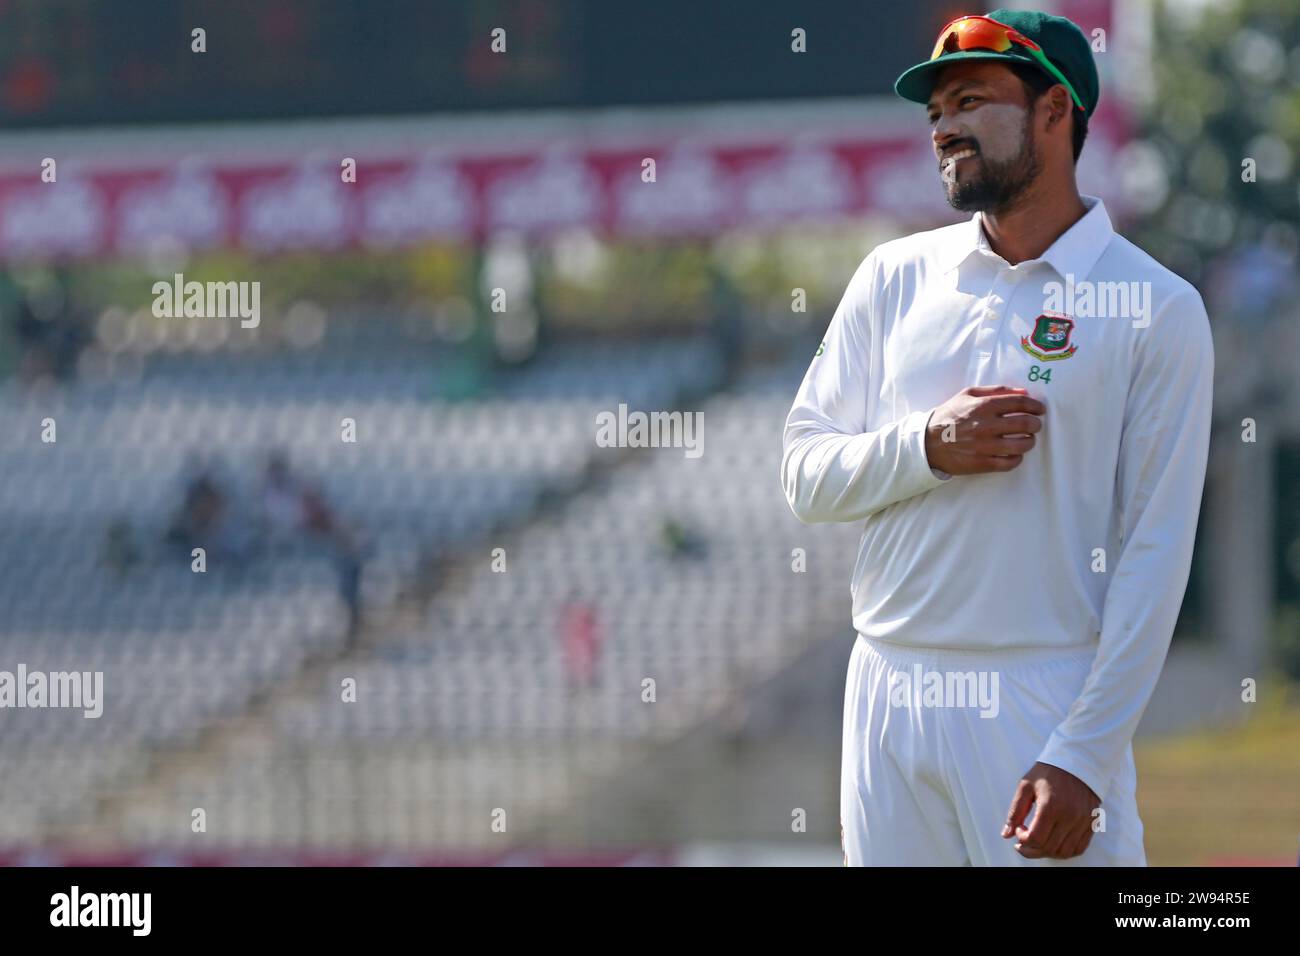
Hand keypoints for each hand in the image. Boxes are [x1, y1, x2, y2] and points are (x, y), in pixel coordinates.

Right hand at [924, 385, 1045, 475]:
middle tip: (1035, 425)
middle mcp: (986, 425)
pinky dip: (1017, 458)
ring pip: (1022, 445)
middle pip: (1025, 423)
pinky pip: (1010, 462)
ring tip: (1027, 440)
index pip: (1020, 403)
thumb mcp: (967, 395)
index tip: (1040, 409)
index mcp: (983, 406)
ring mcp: (985, 446)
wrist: (927, 442)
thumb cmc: (949, 416)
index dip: (1035, 405)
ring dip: (1030, 441)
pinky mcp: (982, 463)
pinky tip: (1014, 454)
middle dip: (1036, 424)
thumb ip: (996, 391)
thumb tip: (1023, 392)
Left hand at [1002, 761, 1100, 859]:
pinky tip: (1053, 843)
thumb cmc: (1048, 772)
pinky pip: (1079, 848)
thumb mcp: (1026, 786)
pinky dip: (1064, 852)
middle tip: (1022, 841)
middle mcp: (1070, 816)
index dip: (1022, 839)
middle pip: (1049, 848)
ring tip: (1037, 843)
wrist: (1077, 760)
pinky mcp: (1091, 823)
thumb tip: (1006, 835)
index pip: (1035, 838)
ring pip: (1064, 852)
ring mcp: (1082, 821)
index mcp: (1051, 806)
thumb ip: (1015, 811)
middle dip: (1031, 850)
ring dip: (1047, 853)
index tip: (1019, 828)